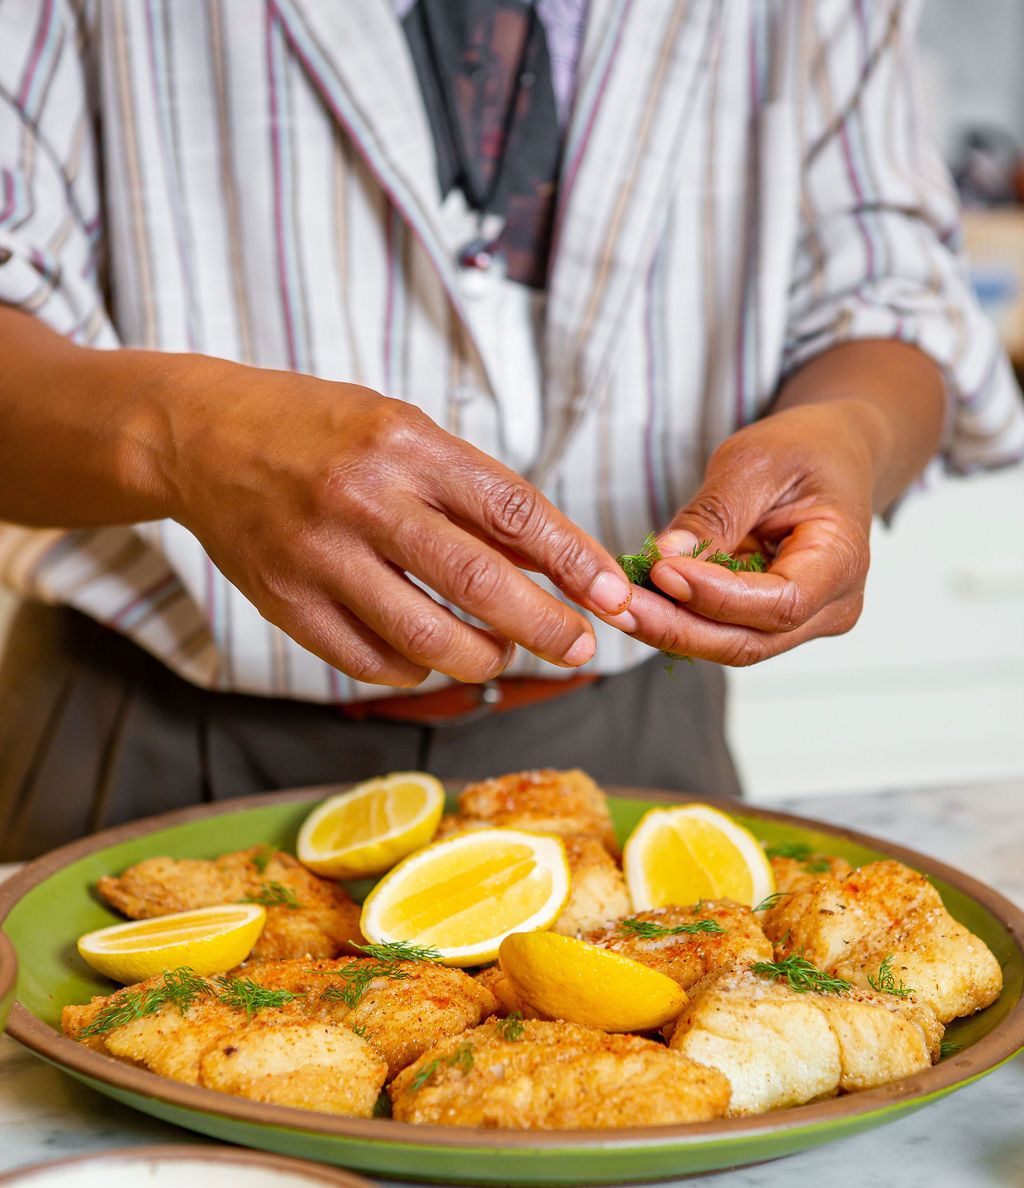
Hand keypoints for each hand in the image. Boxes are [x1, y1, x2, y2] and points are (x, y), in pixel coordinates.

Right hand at [134, 357, 632, 686]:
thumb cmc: (321, 432)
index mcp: (404, 444)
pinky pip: (372, 663)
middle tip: (579, 649)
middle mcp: (363, 499)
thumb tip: (557, 562)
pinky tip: (429, 658)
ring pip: (426, 638)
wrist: (202, 438)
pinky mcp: (286, 604)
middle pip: (477, 583)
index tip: (612, 595)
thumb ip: (471, 493)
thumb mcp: (401, 431)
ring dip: (482, 659)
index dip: (572, 559)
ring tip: (500, 653)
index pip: (511, 508)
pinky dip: (416, 671)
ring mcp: (319, 556)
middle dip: (544, 627)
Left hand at [605, 401, 884, 665]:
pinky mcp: (768, 624)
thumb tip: (666, 557)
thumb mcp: (758, 461)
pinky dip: (677, 620)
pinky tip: (637, 602)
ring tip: (617, 603)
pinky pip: (719, 632)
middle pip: (748, 641)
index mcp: (842, 562)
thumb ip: (715, 513)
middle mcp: (830, 608)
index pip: (781, 602)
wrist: (831, 456)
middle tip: (618, 604)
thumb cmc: (806, 450)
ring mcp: (801, 624)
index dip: (718, 597)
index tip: (662, 572)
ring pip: (728, 645)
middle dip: (678, 627)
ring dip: (669, 628)